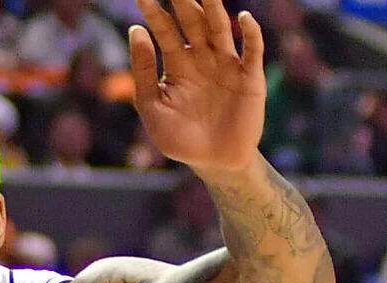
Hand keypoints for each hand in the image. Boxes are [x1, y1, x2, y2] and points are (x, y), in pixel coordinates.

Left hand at [129, 0, 265, 171]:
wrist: (213, 162)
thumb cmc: (179, 137)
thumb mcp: (152, 105)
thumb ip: (144, 70)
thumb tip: (135, 30)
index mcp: (178, 64)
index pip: (165, 30)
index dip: (154, 11)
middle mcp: (203, 58)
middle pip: (193, 22)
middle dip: (183, 1)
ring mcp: (227, 65)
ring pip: (220, 29)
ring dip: (214, 8)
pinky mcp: (250, 78)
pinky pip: (251, 51)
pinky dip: (249, 34)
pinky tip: (241, 18)